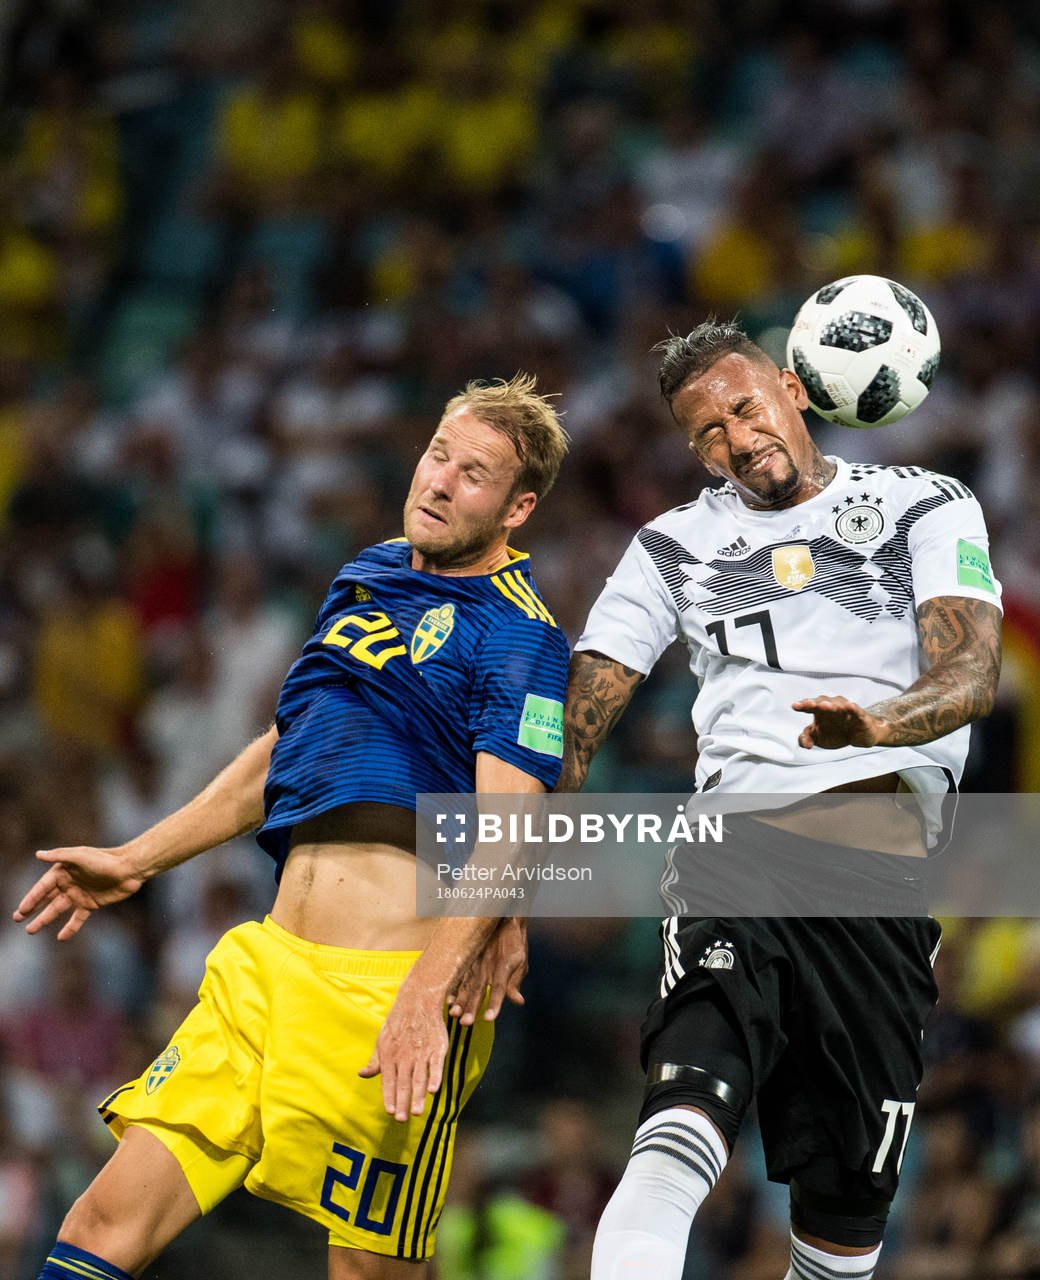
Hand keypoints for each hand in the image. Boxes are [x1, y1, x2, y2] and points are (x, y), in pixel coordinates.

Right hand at [12, 846, 143, 939]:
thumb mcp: (81, 856)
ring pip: (58, 910)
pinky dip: (70, 928)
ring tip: (30, 930)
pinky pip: (77, 918)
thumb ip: (60, 856)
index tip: (21, 910)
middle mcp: (69, 883)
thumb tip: (38, 854)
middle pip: (46, 899)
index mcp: (64, 871)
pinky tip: (60, 937)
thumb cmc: (105, 859)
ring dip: (44, 920)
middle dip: (32, 909)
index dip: (31, 898)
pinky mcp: (92, 904)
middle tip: (17, 919)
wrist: (130, 868)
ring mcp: (80, 894)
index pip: (43, 887)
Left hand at [358, 982, 448, 1122]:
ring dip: (418, 1095)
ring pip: (419, 1077)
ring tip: (417, 1112)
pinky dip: (435, 1077)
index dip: (390, 1096)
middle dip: (403, 1102)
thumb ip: (375, 1061)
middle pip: (404, 1082)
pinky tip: (434, 1090)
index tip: (391, 1112)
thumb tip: (361, 1074)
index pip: (388, 1080)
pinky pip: (436, 1065)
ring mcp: (421, 1051)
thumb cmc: (398, 1023)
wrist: (417, 1001)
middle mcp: (404, 1055)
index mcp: (389, 1054)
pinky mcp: (436, 1047)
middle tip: (403, 1119)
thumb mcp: (382, 1040)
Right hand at [448, 917, 527, 1025]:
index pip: (499, 989)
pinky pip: (460, 976)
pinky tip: (448, 999)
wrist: (502, 918)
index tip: (488, 1019)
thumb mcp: (521, 961)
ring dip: (460, 1000)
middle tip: (465, 1023)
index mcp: (502, 968)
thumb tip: (518, 1001)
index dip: (494, 1004)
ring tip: (453, 1013)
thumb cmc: (513, 942)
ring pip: (466, 984)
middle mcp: (487, 967)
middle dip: (471, 1007)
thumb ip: (515, 982)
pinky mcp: (468, 960)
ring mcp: (475, 963)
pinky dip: (454, 988)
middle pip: (478, 990)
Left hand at [793, 695, 885, 749]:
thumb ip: (807, 738)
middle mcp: (832, 706)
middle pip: (822, 702)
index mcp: (819, 711)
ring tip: (825, 706)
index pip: (809, 706)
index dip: (802, 705)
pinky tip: (849, 706)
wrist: (860, 735)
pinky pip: (856, 711)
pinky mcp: (860, 716)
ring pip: (838, 705)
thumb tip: (804, 744)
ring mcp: (846, 710)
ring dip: (832, 705)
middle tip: (808, 704)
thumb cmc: (836, 732)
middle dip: (815, 703)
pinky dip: (853, 708)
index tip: (794, 706)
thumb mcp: (818, 737)